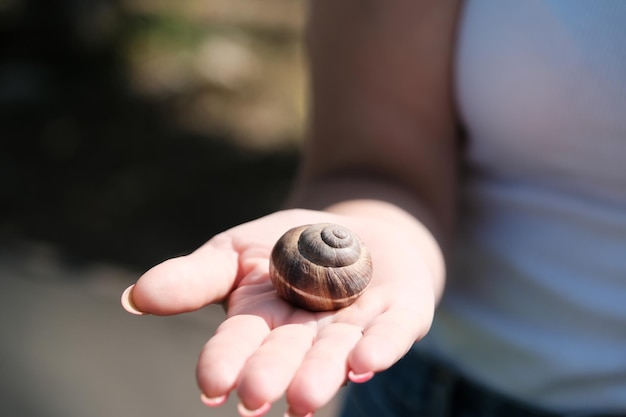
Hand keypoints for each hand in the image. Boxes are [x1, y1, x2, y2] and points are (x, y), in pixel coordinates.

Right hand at [121, 208, 436, 416]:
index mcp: (262, 320)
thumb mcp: (237, 250)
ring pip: (336, 353)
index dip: (225, 361)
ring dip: (321, 373)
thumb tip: (135, 297)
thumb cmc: (288, 246)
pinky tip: (366, 362)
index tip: (211, 384)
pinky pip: (392, 332)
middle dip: (272, 374)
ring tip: (306, 398)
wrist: (355, 230)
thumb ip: (195, 277)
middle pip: (286, 354)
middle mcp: (306, 334)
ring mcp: (354, 326)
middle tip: (255, 398)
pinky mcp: (400, 314)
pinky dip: (380, 347)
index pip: (239, 343)